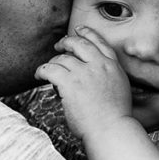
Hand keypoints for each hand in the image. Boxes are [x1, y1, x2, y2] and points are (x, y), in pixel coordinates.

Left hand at [35, 26, 133, 140]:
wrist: (111, 130)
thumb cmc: (115, 118)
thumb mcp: (119, 90)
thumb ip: (106, 78)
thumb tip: (88, 76)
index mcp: (113, 66)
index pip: (99, 42)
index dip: (87, 33)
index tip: (79, 29)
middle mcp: (99, 65)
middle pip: (79, 43)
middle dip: (67, 42)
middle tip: (59, 46)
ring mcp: (84, 73)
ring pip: (62, 58)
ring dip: (53, 62)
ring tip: (47, 70)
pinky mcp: (70, 83)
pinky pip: (50, 69)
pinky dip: (42, 71)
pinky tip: (39, 75)